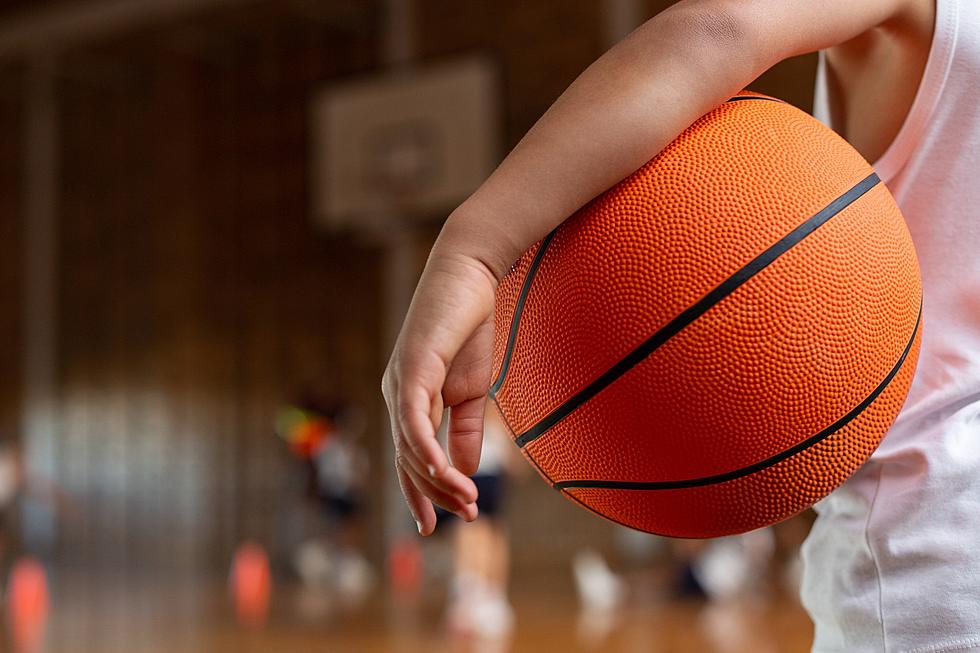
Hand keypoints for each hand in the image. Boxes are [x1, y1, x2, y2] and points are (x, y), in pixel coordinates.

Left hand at [382, 222, 502, 534]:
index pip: (407, 457)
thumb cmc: (469, 327)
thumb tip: (466, 469)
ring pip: (410, 445)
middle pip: (407, 459)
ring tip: (465, 500)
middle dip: (435, 492)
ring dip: (437, 477)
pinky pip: (413, 417)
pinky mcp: (412, 367)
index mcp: (409, 400)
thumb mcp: (472, 389)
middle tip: (466, 515)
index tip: (431, 527)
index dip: (418, 493)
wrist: (470, 277)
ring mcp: (400, 381)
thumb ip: (466, 428)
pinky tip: (441, 469)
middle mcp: (396, 395)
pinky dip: (425, 446)